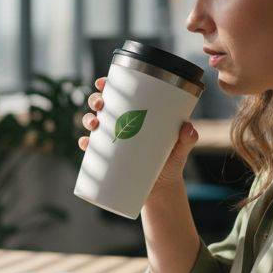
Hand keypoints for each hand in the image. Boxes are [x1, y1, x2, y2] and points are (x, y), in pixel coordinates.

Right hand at [78, 76, 199, 193]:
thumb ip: (188, 139)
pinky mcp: (107, 159)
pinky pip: (91, 149)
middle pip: (102, 106)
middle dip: (95, 101)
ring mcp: (112, 141)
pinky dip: (85, 144)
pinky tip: (85, 143)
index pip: (119, 94)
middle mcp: (121, 125)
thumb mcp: (181, 149)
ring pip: (93, 124)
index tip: (103, 83)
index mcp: (136, 114)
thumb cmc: (171, 163)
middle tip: (99, 106)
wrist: (162, 189)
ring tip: (93, 125)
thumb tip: (188, 128)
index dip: (107, 85)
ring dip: (87, 120)